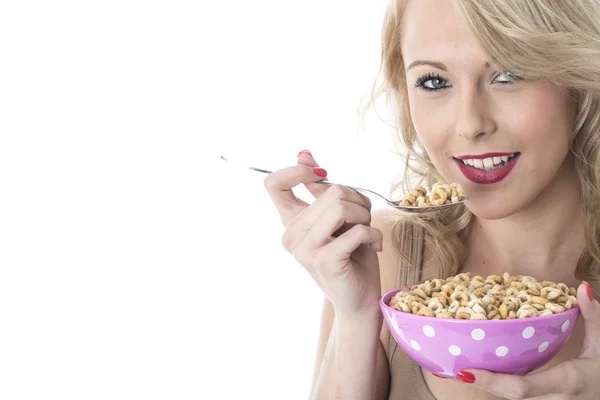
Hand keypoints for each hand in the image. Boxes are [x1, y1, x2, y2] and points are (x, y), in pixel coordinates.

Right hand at [263, 150, 383, 316]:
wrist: (359, 300)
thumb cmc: (351, 257)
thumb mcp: (337, 218)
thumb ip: (320, 190)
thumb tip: (304, 152)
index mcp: (291, 222)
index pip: (273, 184)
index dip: (297, 171)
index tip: (321, 175)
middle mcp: (290, 235)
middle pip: (330, 190)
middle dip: (358, 200)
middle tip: (364, 219)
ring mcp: (304, 249)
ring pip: (342, 206)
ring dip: (366, 216)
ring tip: (367, 231)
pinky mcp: (324, 260)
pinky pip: (357, 229)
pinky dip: (373, 234)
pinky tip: (374, 246)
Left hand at [455, 282, 599, 398]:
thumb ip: (593, 316)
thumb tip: (582, 288)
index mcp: (565, 381)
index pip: (520, 388)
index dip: (490, 381)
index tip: (464, 370)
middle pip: (508, 394)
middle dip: (481, 382)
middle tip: (451, 364)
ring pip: (511, 399)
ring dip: (488, 385)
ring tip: (460, 366)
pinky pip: (518, 399)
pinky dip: (500, 387)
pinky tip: (481, 373)